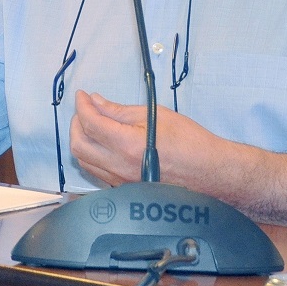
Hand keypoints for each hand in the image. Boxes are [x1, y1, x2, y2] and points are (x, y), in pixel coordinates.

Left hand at [70, 91, 286, 227]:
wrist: (209, 173)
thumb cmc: (189, 142)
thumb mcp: (156, 116)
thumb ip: (120, 111)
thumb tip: (96, 102)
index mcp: (127, 145)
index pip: (90, 122)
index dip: (82, 106)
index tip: (82, 95)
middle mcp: (119, 167)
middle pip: (79, 144)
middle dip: (76, 122)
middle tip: (85, 108)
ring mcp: (120, 182)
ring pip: (85, 161)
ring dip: (82, 139)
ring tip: (92, 124)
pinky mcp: (124, 190)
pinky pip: (97, 173)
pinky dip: (92, 155)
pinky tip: (102, 144)